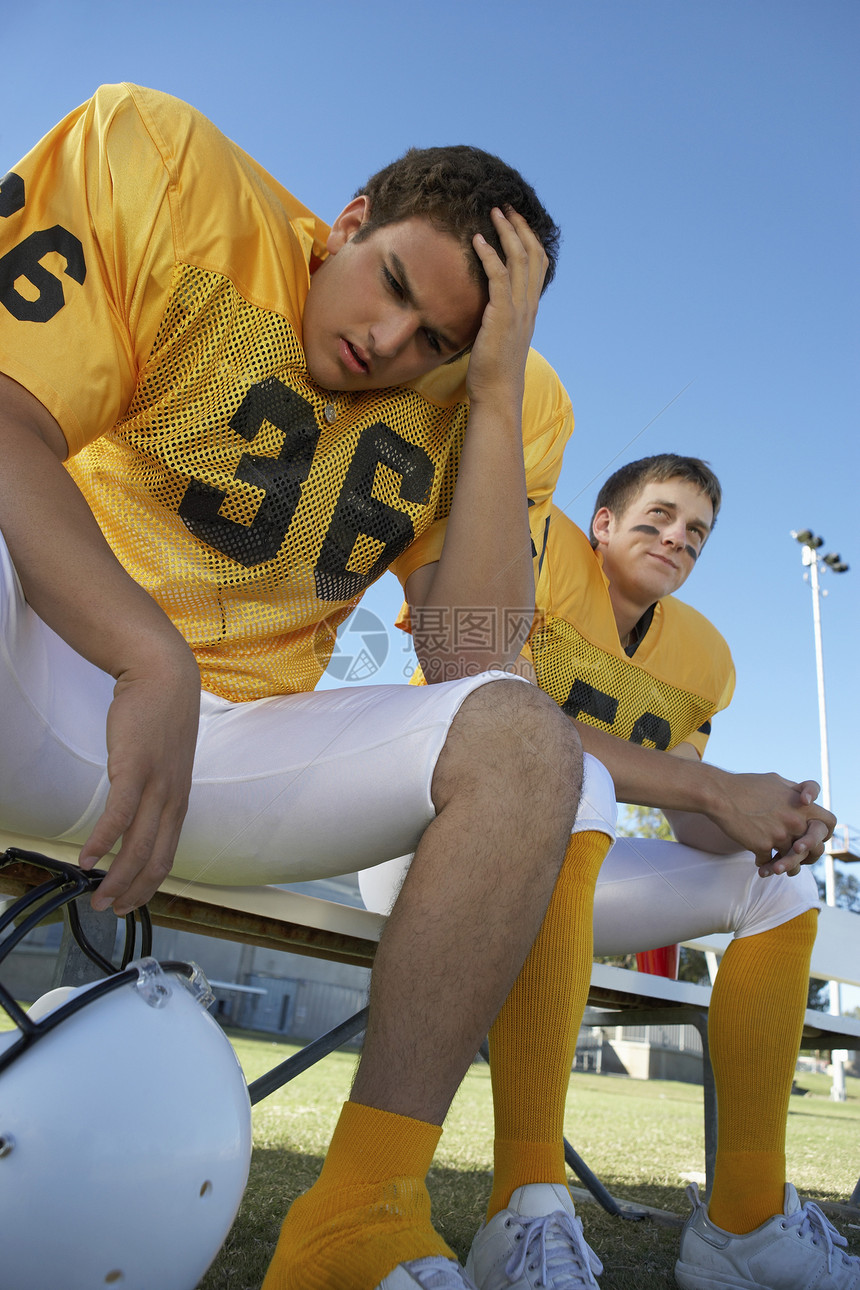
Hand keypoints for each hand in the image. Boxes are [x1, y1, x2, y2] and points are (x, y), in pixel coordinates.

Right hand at [79, 644, 200, 914]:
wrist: (164, 677)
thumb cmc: (160, 719)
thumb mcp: (165, 763)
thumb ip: (155, 791)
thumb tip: (136, 815)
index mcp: (178, 800)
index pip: (167, 855)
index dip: (148, 885)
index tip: (129, 902)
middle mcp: (172, 799)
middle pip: (155, 859)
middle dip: (132, 892)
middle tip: (109, 910)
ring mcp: (156, 785)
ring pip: (138, 845)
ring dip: (116, 876)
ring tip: (97, 895)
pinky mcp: (134, 768)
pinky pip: (118, 815)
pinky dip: (103, 841)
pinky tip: (87, 859)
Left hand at [465, 207, 547, 407]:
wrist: (497, 394)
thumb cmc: (494, 371)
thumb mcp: (501, 338)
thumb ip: (501, 318)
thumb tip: (488, 308)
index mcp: (530, 309)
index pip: (537, 264)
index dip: (528, 238)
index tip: (514, 221)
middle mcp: (529, 305)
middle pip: (532, 254)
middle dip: (519, 226)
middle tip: (504, 207)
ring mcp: (518, 310)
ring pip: (519, 259)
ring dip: (506, 232)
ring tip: (493, 213)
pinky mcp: (502, 316)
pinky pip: (498, 277)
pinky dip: (489, 255)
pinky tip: (478, 241)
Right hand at [708, 771, 833, 873]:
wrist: (720, 795)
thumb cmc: (746, 786)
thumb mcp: (776, 781)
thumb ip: (795, 791)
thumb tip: (806, 797)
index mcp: (802, 805)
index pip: (830, 822)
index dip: (826, 831)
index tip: (815, 835)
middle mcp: (795, 821)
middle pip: (815, 847)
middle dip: (808, 855)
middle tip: (797, 855)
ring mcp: (779, 834)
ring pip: (791, 859)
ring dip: (784, 864)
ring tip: (778, 866)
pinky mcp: (762, 846)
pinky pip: (769, 862)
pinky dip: (765, 865)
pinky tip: (759, 863)